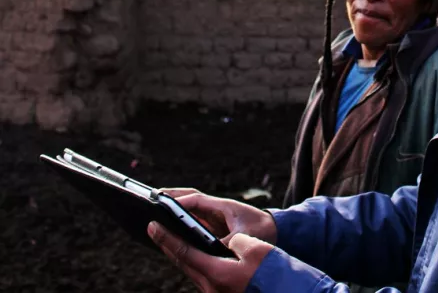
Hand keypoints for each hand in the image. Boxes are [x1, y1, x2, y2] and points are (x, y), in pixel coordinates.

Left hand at [148, 221, 271, 292]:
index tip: (153, 226)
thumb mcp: (256, 249)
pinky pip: (200, 274)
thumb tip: (227, 241)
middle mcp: (211, 287)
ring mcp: (215, 292)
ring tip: (169, 239)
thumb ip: (236, 241)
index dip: (167, 238)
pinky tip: (191, 254)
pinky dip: (192, 261)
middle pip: (183, 263)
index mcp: (217, 274)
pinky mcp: (221, 292)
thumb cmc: (272, 272)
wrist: (285, 292)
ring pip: (190, 270)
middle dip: (167, 245)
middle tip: (154, 229)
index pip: (185, 252)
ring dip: (179, 254)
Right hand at [159, 188, 277, 244]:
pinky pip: (195, 220)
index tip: (161, 203)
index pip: (196, 200)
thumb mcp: (243, 237)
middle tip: (150, 198)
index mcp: (222, 206)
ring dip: (175, 207)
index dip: (178, 202)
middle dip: (171, 198)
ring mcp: (215, 215)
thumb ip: (226, 241)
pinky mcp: (216, 224)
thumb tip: (211, 249)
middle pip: (190, 200)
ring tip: (154, 209)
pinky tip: (170, 226)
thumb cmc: (261, 230)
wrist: (276, 230)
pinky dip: (182, 220)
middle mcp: (217, 208)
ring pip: (191, 209)